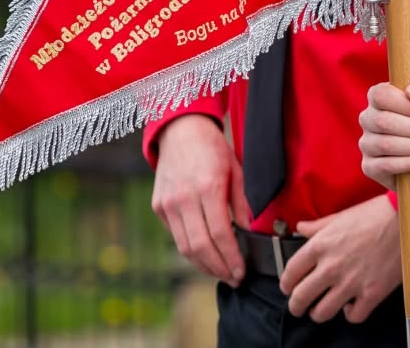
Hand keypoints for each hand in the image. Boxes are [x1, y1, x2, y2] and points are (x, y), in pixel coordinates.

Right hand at [150, 115, 249, 284]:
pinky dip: (191, 250)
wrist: (180, 130)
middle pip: (199, 247)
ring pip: (184, 247)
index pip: (219, 234)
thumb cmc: (213, 148)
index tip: (241, 270)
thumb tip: (251, 232)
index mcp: (207, 187)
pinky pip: (175, 236)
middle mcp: (183, 199)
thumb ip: (243, 203)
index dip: (230, 257)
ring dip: (203, 265)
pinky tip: (205, 254)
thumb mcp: (237, 169)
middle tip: (234, 278)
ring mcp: (168, 204)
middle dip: (218, 268)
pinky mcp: (159, 207)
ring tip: (221, 272)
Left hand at [279, 196, 400, 322]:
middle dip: (296, 305)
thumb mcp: (342, 215)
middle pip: (300, 299)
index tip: (289, 286)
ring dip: (319, 312)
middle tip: (299, 306)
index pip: (290, 273)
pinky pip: (352, 316)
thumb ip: (318, 226)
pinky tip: (351, 304)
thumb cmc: (376, 213)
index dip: (286, 283)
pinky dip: (350, 313)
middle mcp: (331, 267)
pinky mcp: (372, 293)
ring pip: (321, 313)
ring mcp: (351, 282)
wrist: (408, 217)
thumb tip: (301, 228)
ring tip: (322, 308)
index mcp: (320, 245)